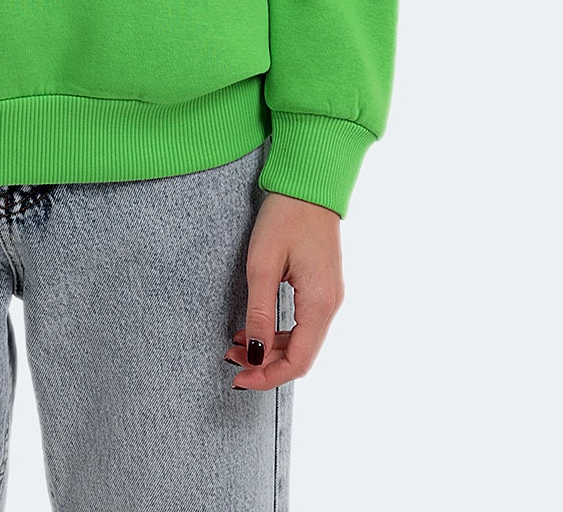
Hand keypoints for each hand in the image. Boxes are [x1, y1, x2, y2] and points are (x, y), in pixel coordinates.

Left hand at [225, 190, 343, 389]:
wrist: (308, 183)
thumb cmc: (285, 217)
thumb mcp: (263, 265)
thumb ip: (259, 314)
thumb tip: (254, 355)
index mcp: (320, 304)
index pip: (299, 362)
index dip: (267, 377)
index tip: (238, 379)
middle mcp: (331, 305)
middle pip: (301, 355)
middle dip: (265, 364)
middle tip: (230, 361)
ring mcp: (329, 295)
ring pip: (302, 340)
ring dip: (270, 348)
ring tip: (236, 344)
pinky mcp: (323, 285)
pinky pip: (304, 322)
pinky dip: (279, 331)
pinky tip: (254, 327)